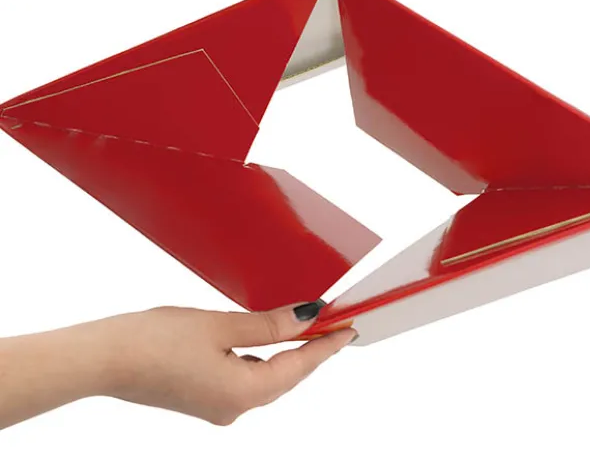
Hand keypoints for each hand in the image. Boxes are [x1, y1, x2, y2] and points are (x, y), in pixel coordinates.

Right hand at [100, 302, 354, 424]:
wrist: (103, 358)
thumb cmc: (156, 340)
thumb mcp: (221, 326)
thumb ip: (269, 326)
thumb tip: (307, 318)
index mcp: (243, 394)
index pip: (299, 367)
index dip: (327, 346)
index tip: (349, 330)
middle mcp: (233, 408)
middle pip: (285, 376)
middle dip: (310, 350)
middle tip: (332, 324)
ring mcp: (216, 406)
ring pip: (265, 377)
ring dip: (285, 353)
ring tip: (305, 327)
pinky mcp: (202, 397)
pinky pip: (245, 377)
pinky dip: (260, 358)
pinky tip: (264, 341)